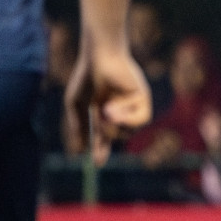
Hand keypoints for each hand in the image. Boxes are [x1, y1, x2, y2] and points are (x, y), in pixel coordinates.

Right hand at [63, 46, 151, 165]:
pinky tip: (116, 104)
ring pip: (130, 131)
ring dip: (116, 124)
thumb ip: (78, 127)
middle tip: (100, 114)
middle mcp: (121, 110)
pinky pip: (141, 120)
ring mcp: (133, 105)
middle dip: (107, 131)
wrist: (99, 57)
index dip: (101, 149)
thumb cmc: (86, 77)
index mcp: (104, 111)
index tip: (97, 164)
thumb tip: (78, 151)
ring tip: (106, 109)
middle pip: (117, 136)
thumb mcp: (76, 104)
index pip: (104, 135)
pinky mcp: (144, 99)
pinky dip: (127, 117)